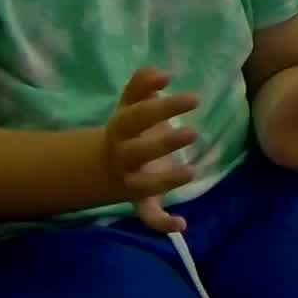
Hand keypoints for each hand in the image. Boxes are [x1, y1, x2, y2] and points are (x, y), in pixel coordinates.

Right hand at [103, 67, 199, 233]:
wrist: (104, 165)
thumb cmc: (128, 127)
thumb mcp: (130, 104)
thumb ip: (142, 85)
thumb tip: (160, 73)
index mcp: (120, 130)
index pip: (138, 116)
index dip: (162, 106)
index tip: (190, 97)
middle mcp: (124, 157)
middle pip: (139, 152)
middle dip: (165, 143)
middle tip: (193, 132)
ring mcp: (132, 181)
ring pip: (144, 186)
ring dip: (166, 181)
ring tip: (191, 171)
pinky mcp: (142, 201)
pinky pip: (148, 216)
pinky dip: (162, 224)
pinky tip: (183, 224)